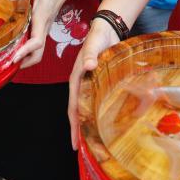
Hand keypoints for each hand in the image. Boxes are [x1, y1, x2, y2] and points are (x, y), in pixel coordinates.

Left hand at [6, 0, 76, 68]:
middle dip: (25, 63)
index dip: (25, 51)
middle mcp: (44, 27)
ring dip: (26, 58)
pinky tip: (15, 47)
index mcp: (42, 18)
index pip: (36, 41)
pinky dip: (27, 50)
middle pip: (38, 54)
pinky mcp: (43, 27)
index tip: (14, 58)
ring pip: (38, 51)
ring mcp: (44, 28)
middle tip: (7, 65)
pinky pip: (36, 44)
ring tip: (8, 60)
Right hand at [67, 19, 119, 147]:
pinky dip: (95, 112)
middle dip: (78, 130)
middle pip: (77, 111)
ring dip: (86, 123)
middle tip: (80, 149)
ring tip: (90, 140)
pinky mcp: (98, 82)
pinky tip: (101, 121)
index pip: (73, 107)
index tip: (74, 142)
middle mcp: (81, 84)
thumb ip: (92, 55)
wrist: (106, 30)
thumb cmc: (98, 38)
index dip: (74, 126)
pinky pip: (95, 101)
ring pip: (85, 107)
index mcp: (76, 79)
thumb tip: (89, 65)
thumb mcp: (94, 46)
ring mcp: (89, 84)